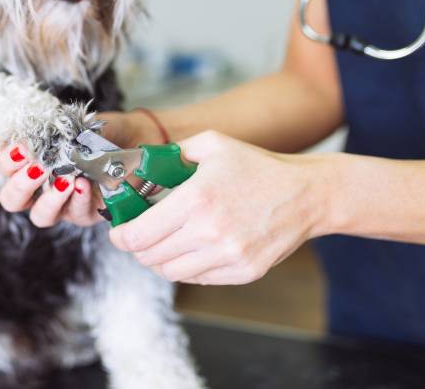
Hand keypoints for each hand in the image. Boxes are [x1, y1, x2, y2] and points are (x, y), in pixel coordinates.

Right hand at [0, 110, 166, 227]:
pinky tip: (85, 183)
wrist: (134, 139)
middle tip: (36, 167)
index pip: (5, 168)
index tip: (20, 148)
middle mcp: (40, 189)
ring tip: (64, 179)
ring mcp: (62, 205)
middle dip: (20, 185)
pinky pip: (77, 212)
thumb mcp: (74, 124)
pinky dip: (79, 198)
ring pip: (41, 215)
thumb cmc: (98, 132)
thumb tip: (41, 128)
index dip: (7, 161)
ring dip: (49, 198)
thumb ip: (55, 128)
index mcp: (30, 164)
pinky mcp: (86, 214)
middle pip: (12, 200)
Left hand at [110, 131, 326, 284]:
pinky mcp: (243, 272)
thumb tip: (141, 167)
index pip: (138, 234)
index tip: (118, 231)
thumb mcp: (211, 145)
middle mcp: (209, 231)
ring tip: (165, 241)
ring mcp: (228, 255)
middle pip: (149, 257)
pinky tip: (192, 248)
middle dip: (137, 247)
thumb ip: (171, 154)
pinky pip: (197, 278)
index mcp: (196, 199)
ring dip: (159, 259)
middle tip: (140, 235)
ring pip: (170, 271)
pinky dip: (186, 267)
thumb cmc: (258, 167)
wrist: (307, 194)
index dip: (120, 236)